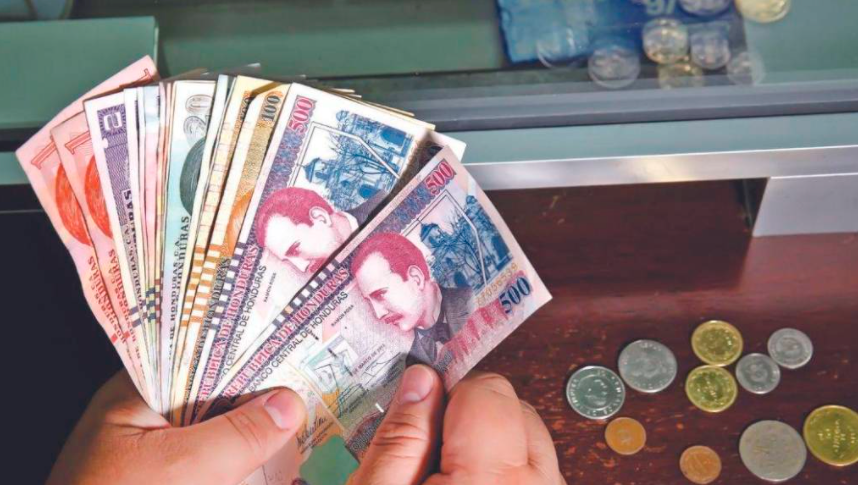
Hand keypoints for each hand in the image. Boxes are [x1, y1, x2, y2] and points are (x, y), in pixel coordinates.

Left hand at [48, 371, 305, 484]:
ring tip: (303, 422)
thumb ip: (238, 435)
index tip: (293, 346)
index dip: (245, 348)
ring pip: (218, 431)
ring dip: (255, 431)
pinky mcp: (170, 481)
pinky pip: (214, 463)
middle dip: (258, 392)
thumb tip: (289, 405)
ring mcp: (156, 455)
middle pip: (214, 392)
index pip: (197, 353)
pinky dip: (241, 463)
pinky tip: (273, 461)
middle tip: (310, 386)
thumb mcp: (182, 470)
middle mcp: (145, 417)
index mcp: (134, 394)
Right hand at [349, 366, 565, 484]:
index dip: (446, 397)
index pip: (488, 390)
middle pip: (517, 410)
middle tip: (430, 456)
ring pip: (531, 443)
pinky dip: (507, 474)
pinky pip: (538, 474)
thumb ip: (400, 438)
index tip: (419, 417)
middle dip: (473, 420)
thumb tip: (422, 380)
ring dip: (493, 449)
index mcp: (490, 481)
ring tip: (447, 480)